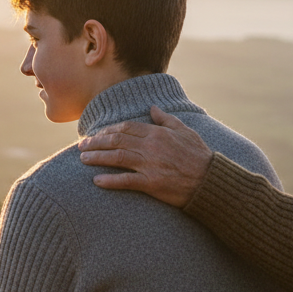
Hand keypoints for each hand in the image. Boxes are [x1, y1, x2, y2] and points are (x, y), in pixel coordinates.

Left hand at [77, 105, 212, 207]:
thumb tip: (152, 108)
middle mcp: (151, 147)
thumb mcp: (184, 131)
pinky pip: (126, 181)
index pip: (126, 128)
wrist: (210, 180)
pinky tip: (97, 181)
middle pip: (116, 141)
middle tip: (82, 146)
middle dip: (96, 142)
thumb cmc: (199, 155)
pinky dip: (110, 181)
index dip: (108, 130)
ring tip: (83, 159)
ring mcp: (150, 165)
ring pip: (117, 158)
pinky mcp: (152, 183)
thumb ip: (166, 119)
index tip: (97, 134)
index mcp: (157, 133)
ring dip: (97, 158)